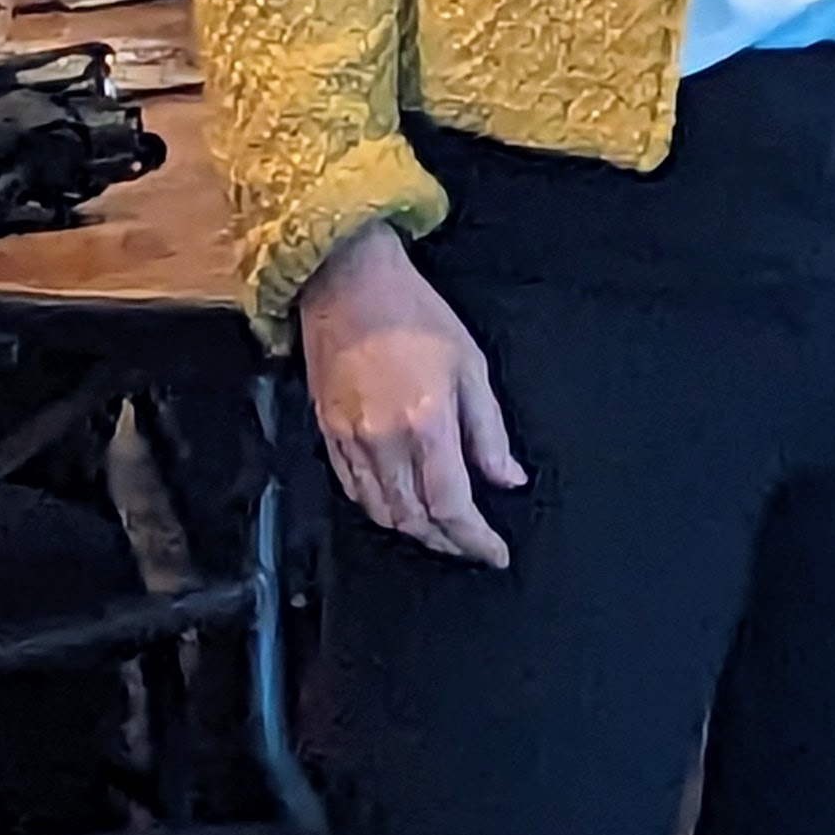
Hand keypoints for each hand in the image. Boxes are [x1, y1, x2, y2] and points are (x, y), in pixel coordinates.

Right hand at [298, 224, 524, 567]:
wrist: (350, 282)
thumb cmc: (415, 314)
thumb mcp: (470, 365)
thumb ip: (489, 431)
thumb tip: (507, 478)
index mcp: (427, 423)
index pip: (452, 505)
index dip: (475, 539)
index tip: (495, 552)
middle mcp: (384, 441)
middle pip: (415, 518)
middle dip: (447, 541)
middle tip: (471, 545)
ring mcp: (351, 440)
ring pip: (382, 512)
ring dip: (413, 531)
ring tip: (439, 532)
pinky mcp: (327, 432)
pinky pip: (352, 489)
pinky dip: (378, 508)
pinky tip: (397, 506)